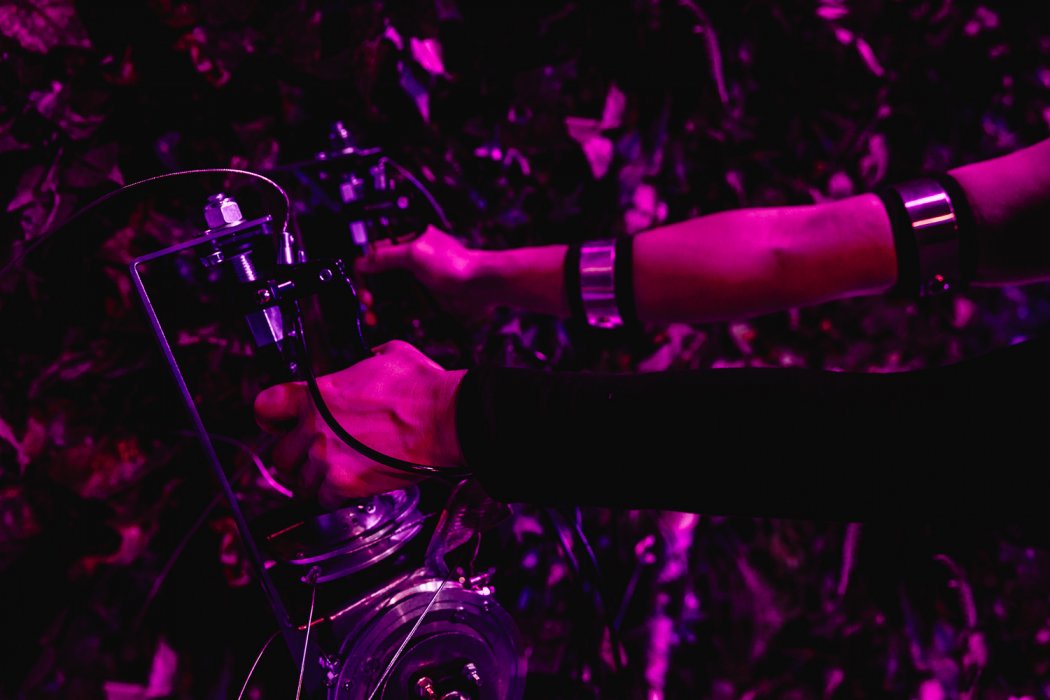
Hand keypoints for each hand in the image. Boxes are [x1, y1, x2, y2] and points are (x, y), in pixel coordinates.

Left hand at [253, 340, 466, 506]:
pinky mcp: (347, 486)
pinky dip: (333, 498)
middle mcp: (316, 429)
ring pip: (299, 482)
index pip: (265, 407)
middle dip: (295, 454)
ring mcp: (328, 461)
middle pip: (279, 453)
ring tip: (332, 473)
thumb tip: (368, 361)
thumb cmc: (423, 390)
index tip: (278, 421)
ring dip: (313, 479)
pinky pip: (323, 501)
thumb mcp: (389, 355)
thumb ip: (366, 361)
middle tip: (312, 452)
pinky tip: (347, 488)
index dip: (271, 415)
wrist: (448, 420)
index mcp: (319, 395)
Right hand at [354, 226, 493, 318]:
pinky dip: (395, 313)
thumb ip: (386, 256)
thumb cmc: (455, 264)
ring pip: (391, 294)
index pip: (376, 254)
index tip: (362, 285)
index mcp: (408, 242)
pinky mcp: (426, 299)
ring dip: (379, 305)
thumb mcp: (415, 254)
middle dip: (370, 290)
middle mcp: (412, 261)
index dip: (365, 270)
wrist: (481, 286)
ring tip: (373, 317)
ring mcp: (419, 281)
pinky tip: (385, 319)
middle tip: (367, 303)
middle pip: (381, 277)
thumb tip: (362, 262)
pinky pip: (405, 307)